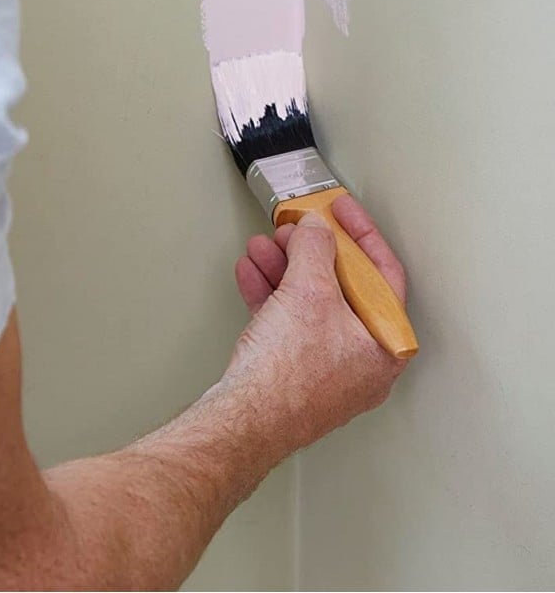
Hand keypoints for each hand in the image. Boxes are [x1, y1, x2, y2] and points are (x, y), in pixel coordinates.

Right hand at [224, 195, 407, 461]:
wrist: (244, 420)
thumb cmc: (287, 375)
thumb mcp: (309, 292)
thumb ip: (316, 249)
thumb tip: (316, 230)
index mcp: (385, 343)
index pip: (382, 274)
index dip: (360, 233)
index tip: (340, 210)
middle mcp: (361, 359)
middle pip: (342, 287)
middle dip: (312, 251)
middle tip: (295, 229)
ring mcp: (326, 368)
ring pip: (309, 302)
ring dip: (284, 268)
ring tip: (264, 246)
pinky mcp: (293, 372)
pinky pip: (287, 322)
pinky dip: (270, 294)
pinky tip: (252, 273)